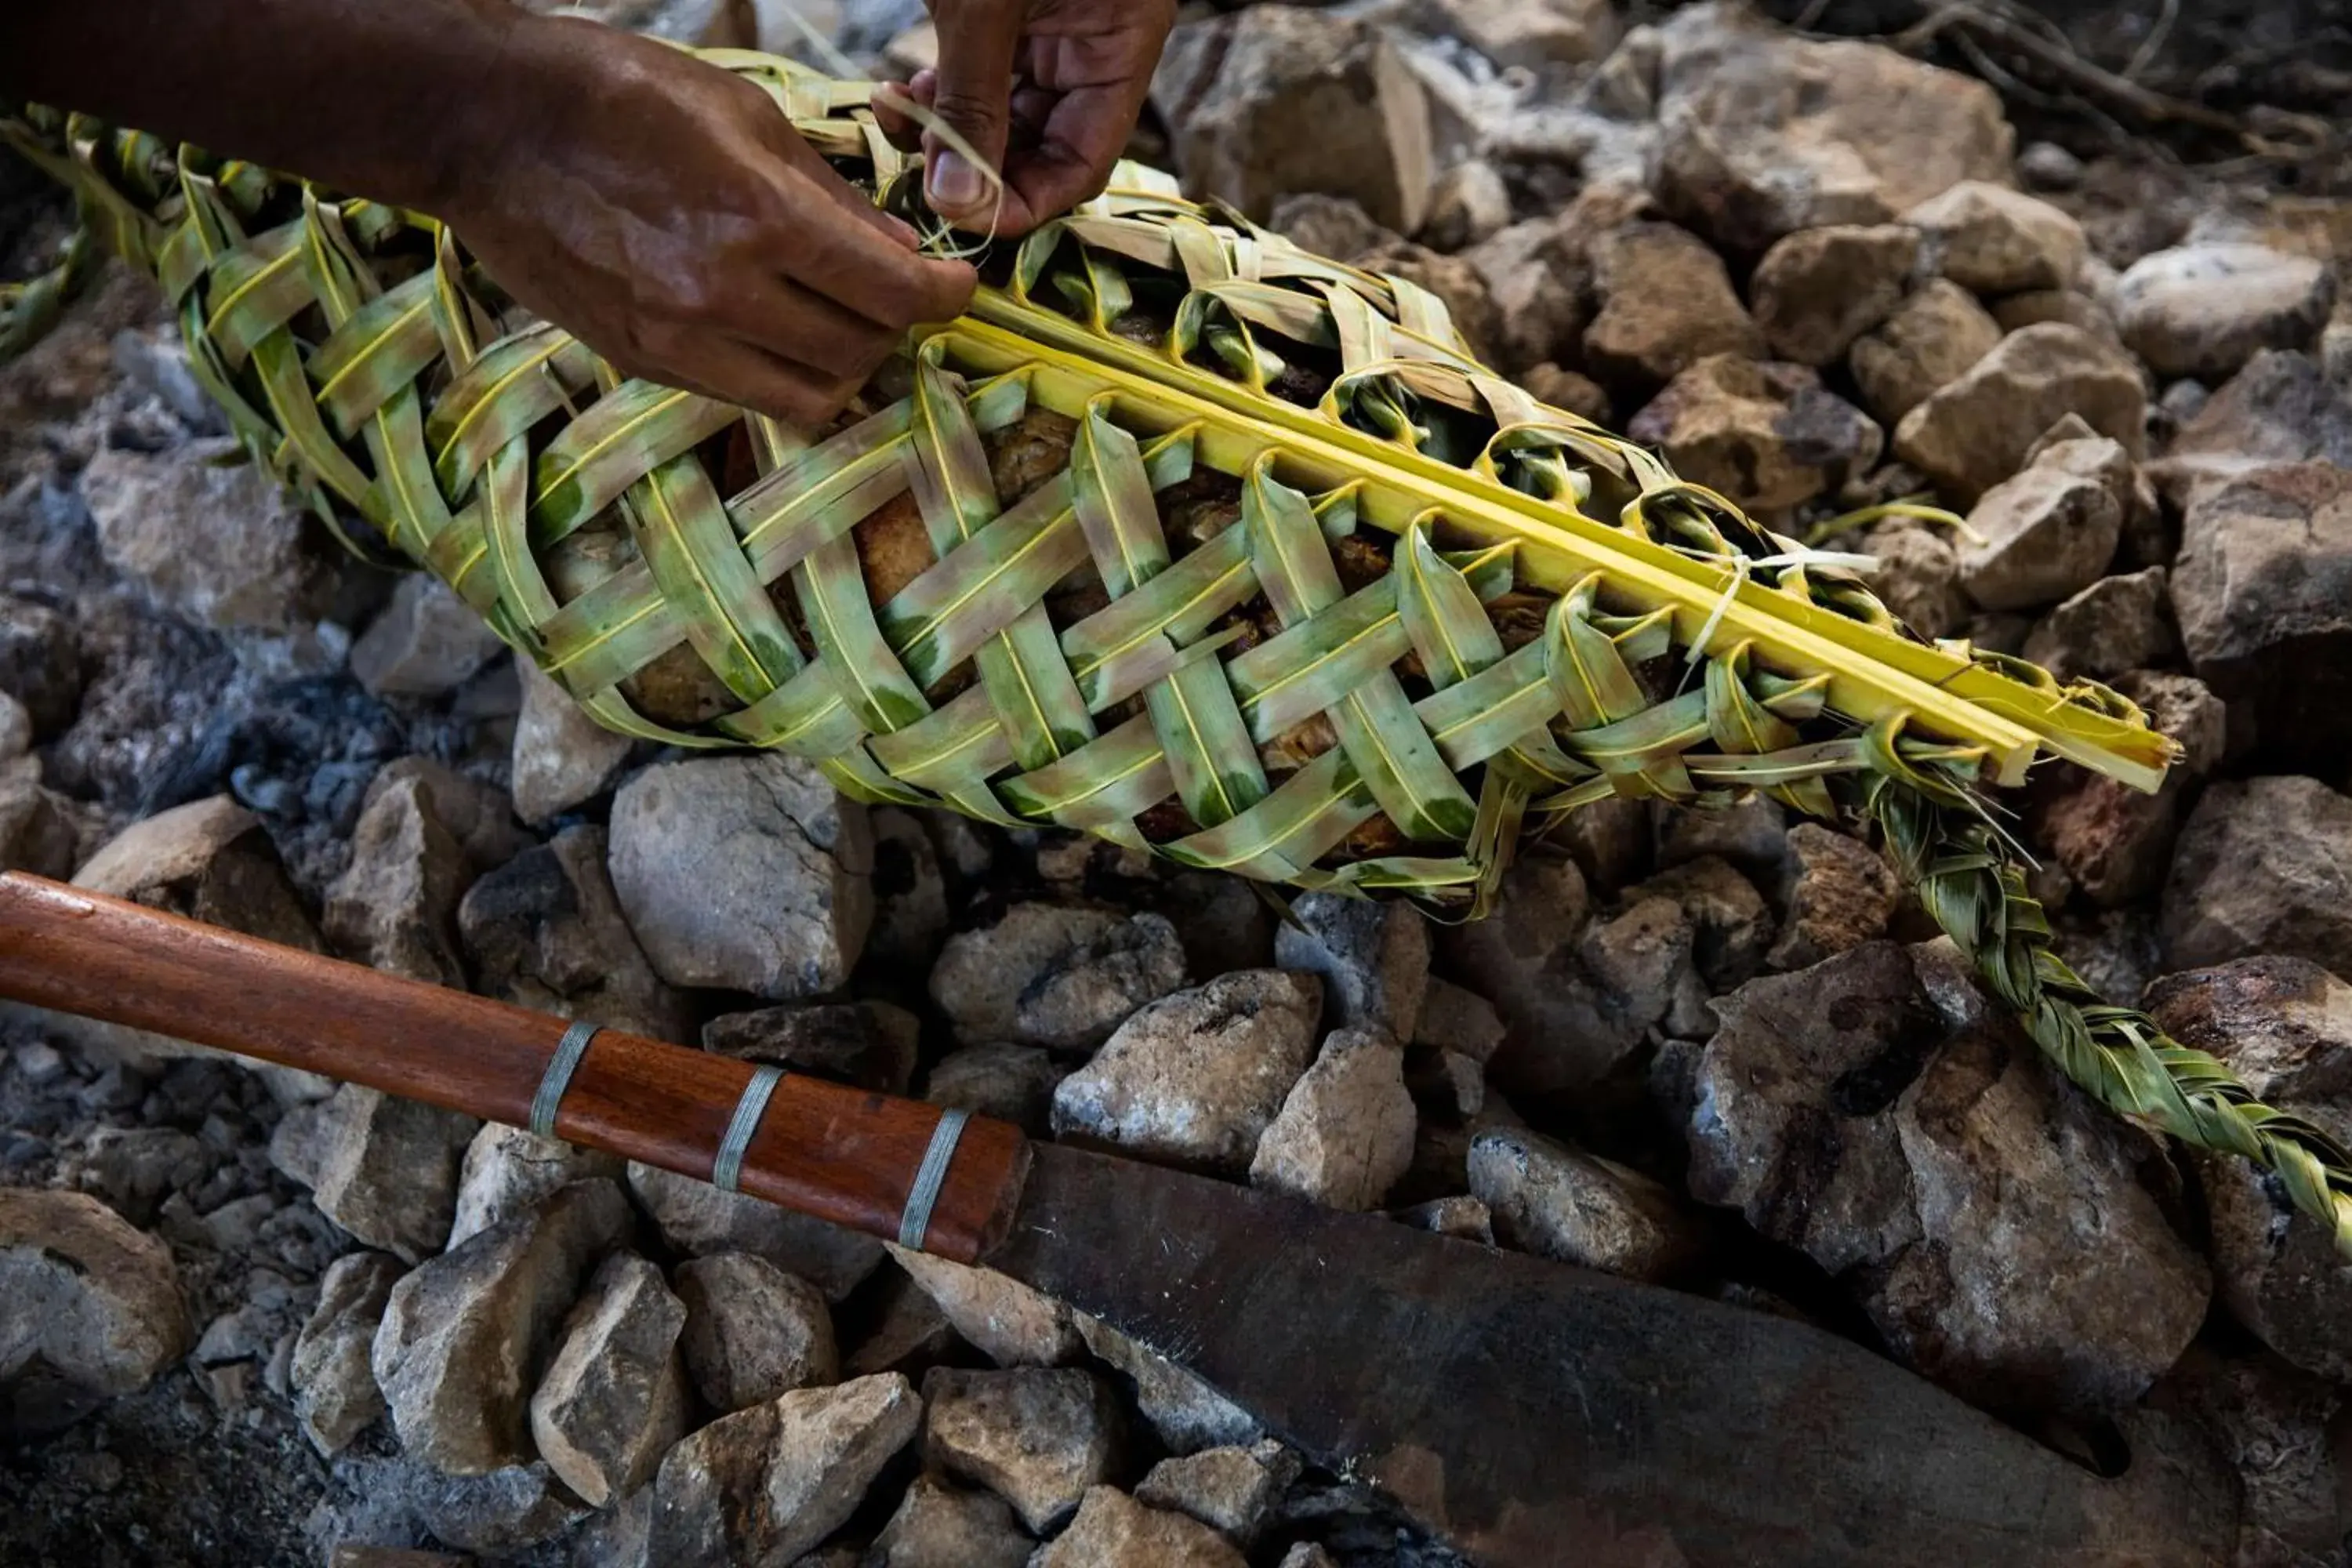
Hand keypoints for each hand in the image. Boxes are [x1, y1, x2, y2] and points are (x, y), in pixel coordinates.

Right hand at [438, 19, 974, 423]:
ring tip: (834, 320)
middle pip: (861, 356)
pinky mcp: (641, 363)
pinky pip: (744, 399)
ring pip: (810, 400)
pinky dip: (780, 376)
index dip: (944, 296)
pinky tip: (773, 330)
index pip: (894, 296)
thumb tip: (899, 254)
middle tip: (888, 292)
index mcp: (761, 219)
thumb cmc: (618, 95)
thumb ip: (831, 196)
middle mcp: (724, 296)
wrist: (485, 127)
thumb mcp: (746, 115)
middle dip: (893, 327)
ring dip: (842, 367)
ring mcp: (678, 341)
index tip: (955, 286)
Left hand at [873, 0, 1177, 235]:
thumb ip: (972, 107)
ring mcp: (1051, 26)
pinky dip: (941, 96)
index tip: (965, 217)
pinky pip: (982, 77)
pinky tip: (904, 91)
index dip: (1028, 202)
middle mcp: (1092, 41)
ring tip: (902, 117)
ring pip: (1007, 117)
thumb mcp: (982, 8)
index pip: (1086, 161)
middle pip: (1046, 147)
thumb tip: (962, 208)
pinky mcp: (1008, 12)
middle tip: (918, 169)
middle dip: (979, 168)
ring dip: (951, 134)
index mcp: (1122, 38)